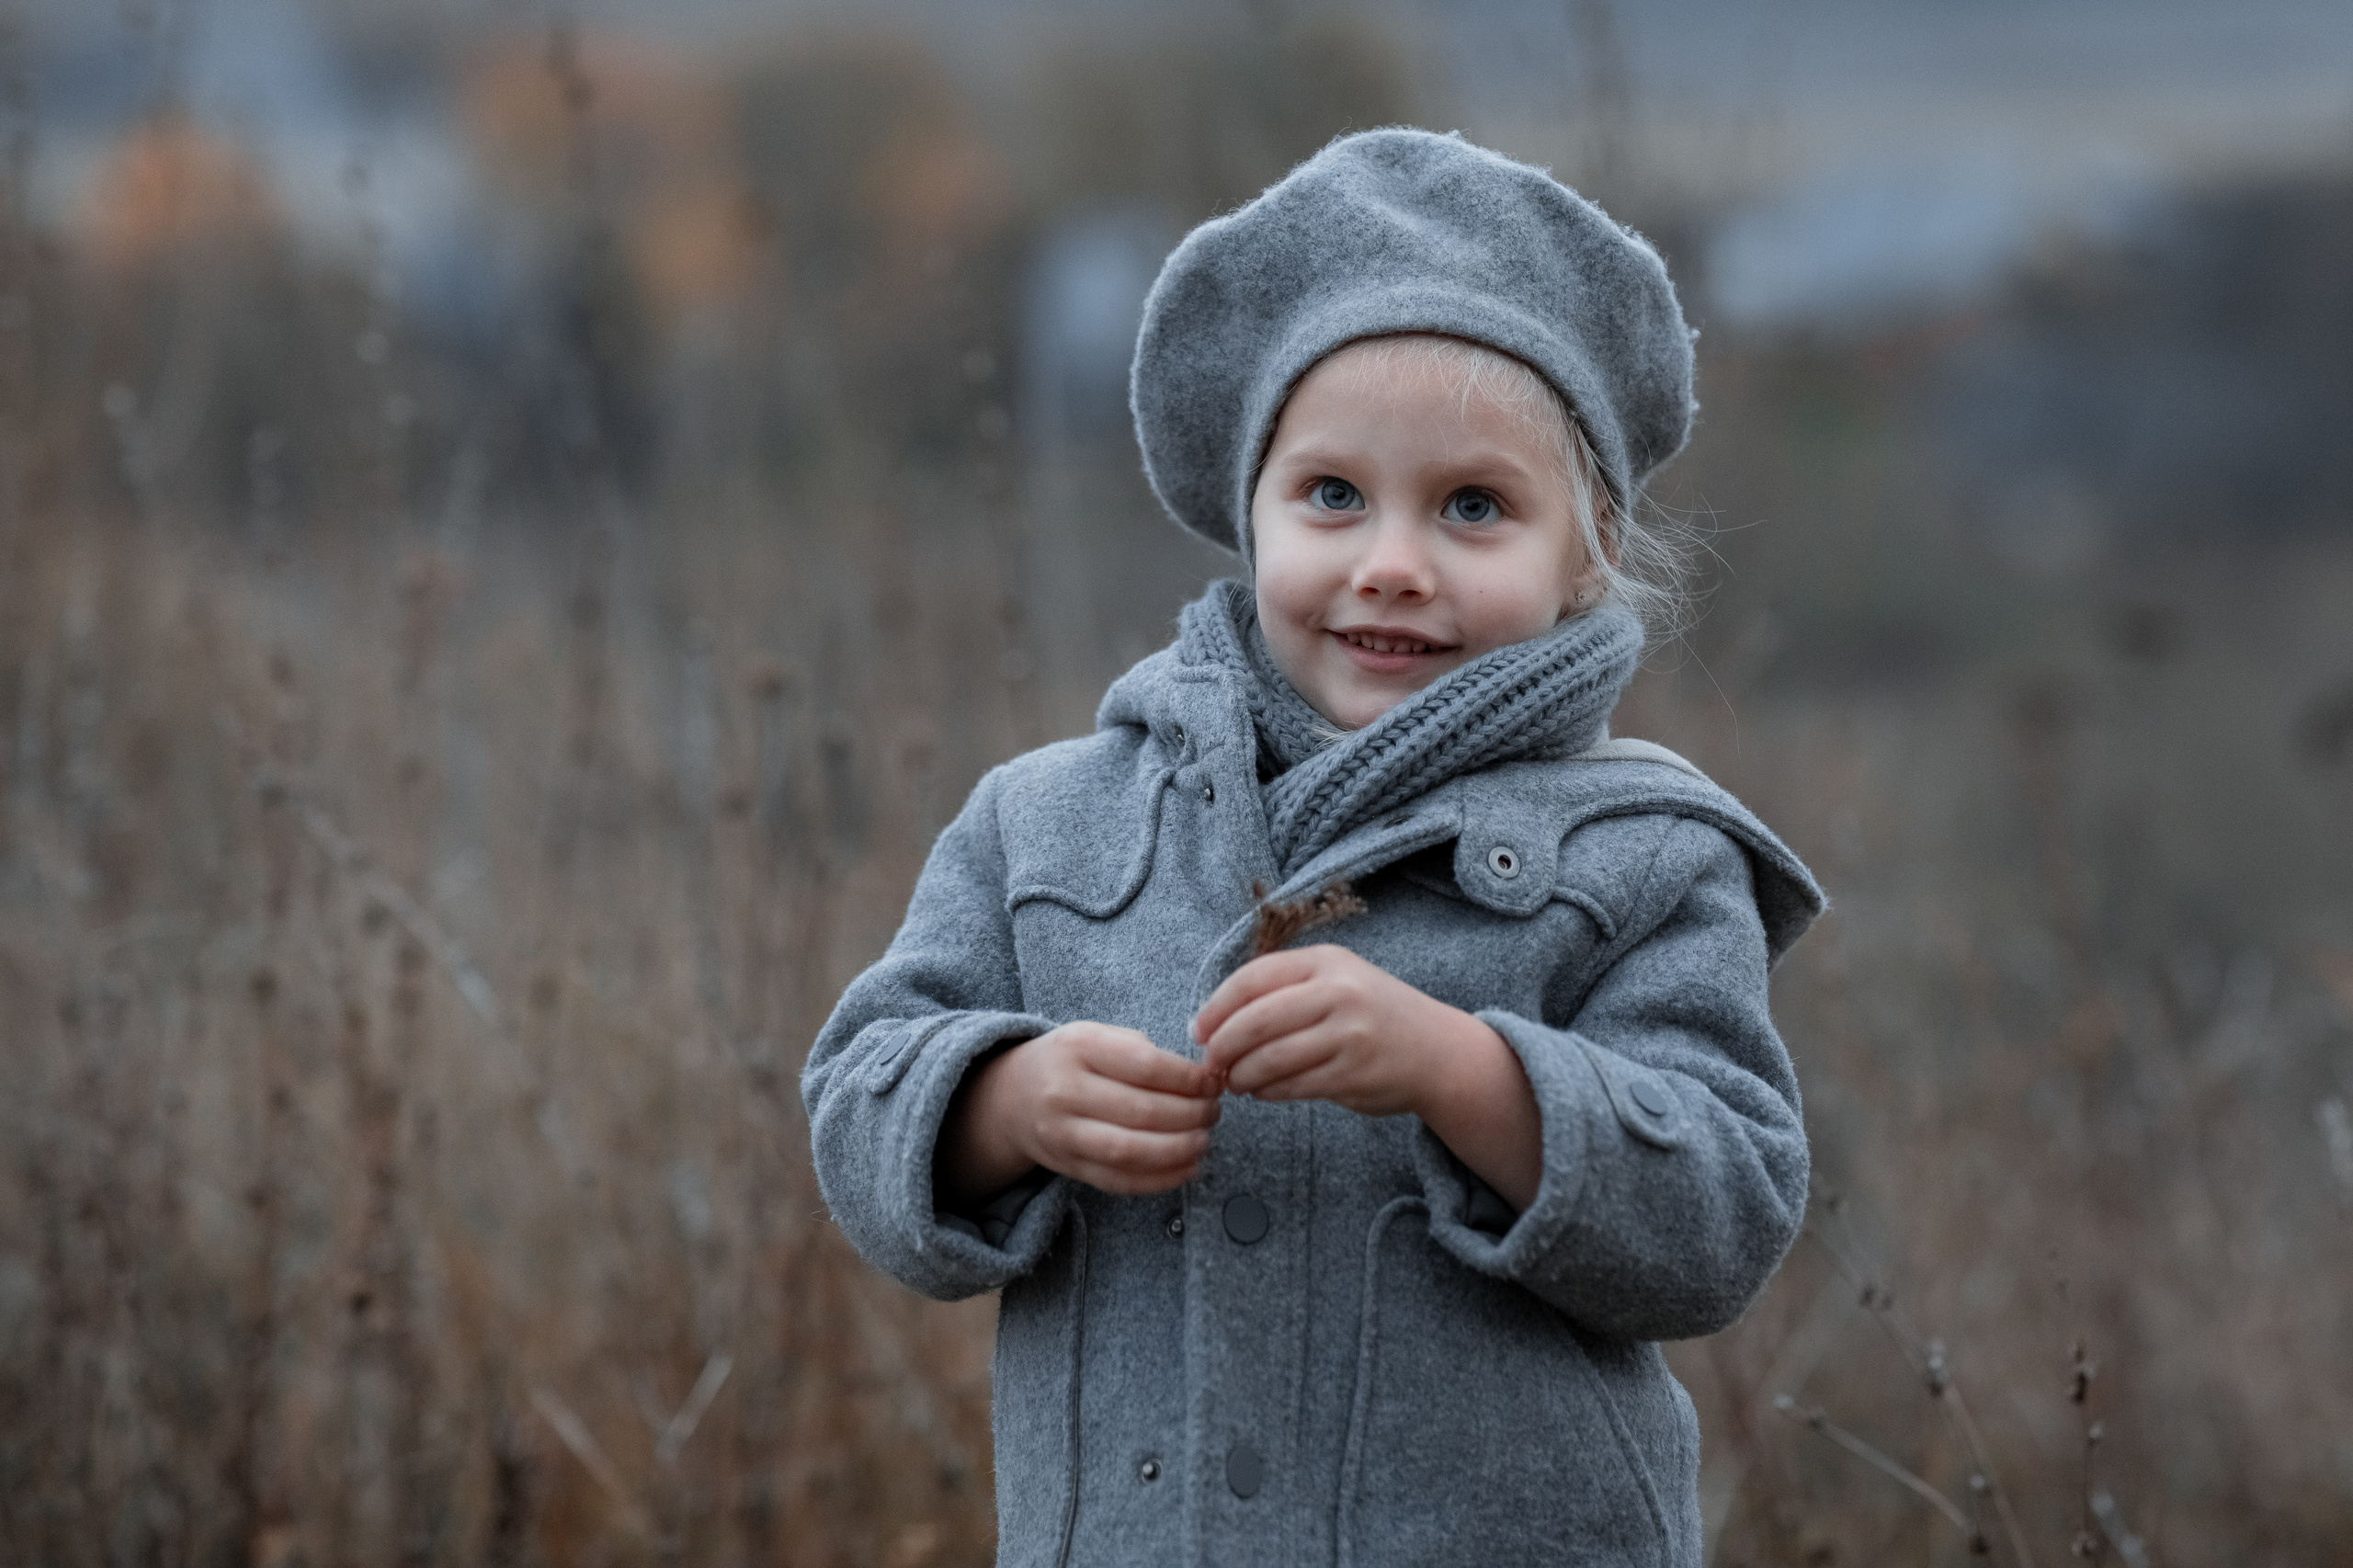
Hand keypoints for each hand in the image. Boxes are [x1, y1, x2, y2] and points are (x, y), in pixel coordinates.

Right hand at [936, 1022, 1220, 1205]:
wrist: (1010, 1098)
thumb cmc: (1069, 1062)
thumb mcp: (1096, 1036)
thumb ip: (1142, 1051)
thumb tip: (1201, 1078)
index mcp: (1078, 1048)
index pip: (1146, 1066)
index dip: (1189, 1080)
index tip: (1213, 1083)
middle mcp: (1065, 1091)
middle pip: (1142, 1112)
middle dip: (1191, 1115)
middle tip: (1214, 1112)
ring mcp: (1063, 1134)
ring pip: (1130, 1151)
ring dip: (1179, 1151)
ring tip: (1204, 1141)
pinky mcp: (1068, 1167)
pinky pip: (1119, 1181)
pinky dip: (1159, 1180)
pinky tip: (1187, 1168)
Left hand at [1191, 945, 1467, 1116]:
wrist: (1438, 1053)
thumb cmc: (1372, 1016)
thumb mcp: (1336, 982)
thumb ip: (1283, 991)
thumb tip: (1212, 1021)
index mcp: (1326, 962)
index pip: (1252, 978)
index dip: (1216, 1006)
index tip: (1198, 1029)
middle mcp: (1339, 992)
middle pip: (1256, 1020)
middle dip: (1223, 1046)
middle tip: (1210, 1064)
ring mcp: (1349, 1034)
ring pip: (1271, 1058)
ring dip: (1242, 1075)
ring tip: (1234, 1081)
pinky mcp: (1353, 1074)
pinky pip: (1293, 1085)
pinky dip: (1268, 1091)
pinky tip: (1262, 1092)